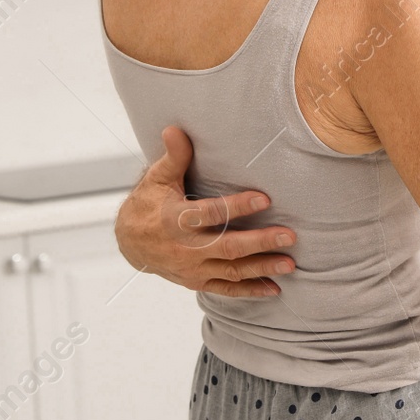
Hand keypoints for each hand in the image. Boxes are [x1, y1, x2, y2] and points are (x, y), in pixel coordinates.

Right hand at [114, 127, 296, 297]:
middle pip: (228, 247)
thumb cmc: (148, 204)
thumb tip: (175, 129)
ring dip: (262, 267)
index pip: (211, 213)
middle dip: (260, 242)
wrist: (129, 243)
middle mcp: (185, 248)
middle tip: (289, 236)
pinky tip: (274, 288)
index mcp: (176, 219)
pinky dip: (250, 290)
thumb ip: (174, 157)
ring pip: (231, 270)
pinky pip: (226, 289)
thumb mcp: (157, 179)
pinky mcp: (196, 281)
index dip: (237, 207)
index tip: (264, 199)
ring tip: (290, 263)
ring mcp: (192, 268)